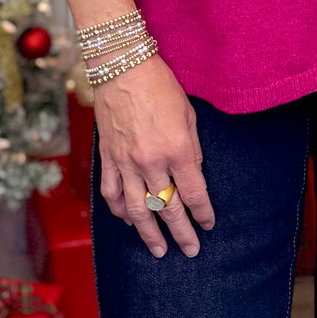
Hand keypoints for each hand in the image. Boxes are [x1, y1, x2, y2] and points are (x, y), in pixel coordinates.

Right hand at [93, 55, 215, 256]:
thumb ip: (192, 150)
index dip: (203, 213)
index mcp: (177, 149)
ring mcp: (126, 162)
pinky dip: (120, 211)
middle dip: (181, 233)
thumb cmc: (160, 85)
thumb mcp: (188, 115)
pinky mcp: (108, 158)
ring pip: (137, 210)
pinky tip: (128, 221)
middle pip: (167, 209)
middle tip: (190, 250)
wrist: (122, 67)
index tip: (208, 225)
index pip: (194, 194)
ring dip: (149, 233)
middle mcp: (151, 162)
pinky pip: (112, 193)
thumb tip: (192, 177)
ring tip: (159, 250)